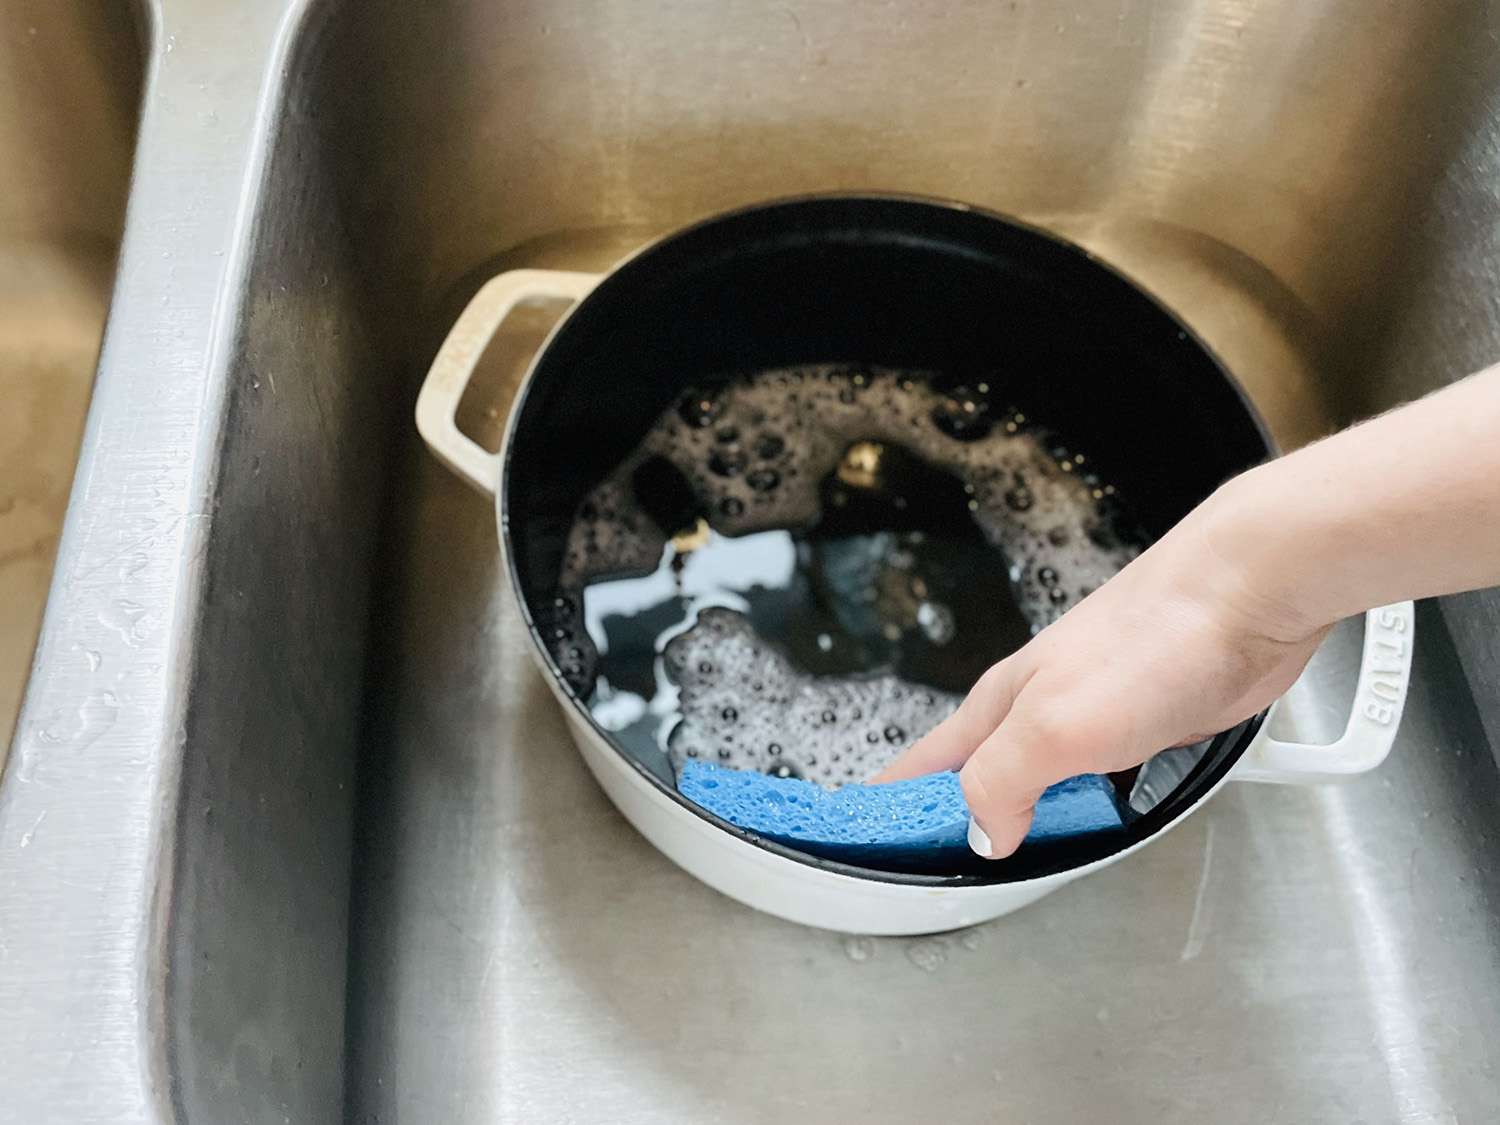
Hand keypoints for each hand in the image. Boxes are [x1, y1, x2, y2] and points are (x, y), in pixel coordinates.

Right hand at [874, 475, 1329, 857]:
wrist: (1247, 593)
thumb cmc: (1152, 638)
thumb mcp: (1056, 725)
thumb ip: (1006, 782)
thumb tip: (982, 835)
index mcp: (1001, 706)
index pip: (924, 764)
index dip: (891, 806)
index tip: (864, 844)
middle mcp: (1040, 710)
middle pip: (982, 779)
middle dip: (961, 826)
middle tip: (946, 876)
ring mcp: (1095, 716)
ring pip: (1047, 783)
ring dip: (1038, 822)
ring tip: (1026, 863)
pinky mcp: (1150, 725)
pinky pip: (1108, 781)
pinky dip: (1103, 809)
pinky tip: (1115, 824)